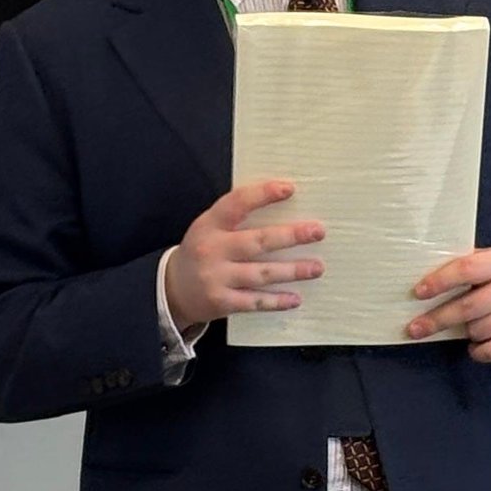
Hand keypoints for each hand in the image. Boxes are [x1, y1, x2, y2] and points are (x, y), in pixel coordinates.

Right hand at [164, 179, 325, 330]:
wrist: (173, 288)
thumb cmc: (203, 251)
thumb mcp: (210, 228)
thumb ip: (237, 217)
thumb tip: (284, 205)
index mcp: (210, 224)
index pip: (237, 203)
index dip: (263, 194)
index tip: (289, 189)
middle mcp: (212, 249)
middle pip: (257, 241)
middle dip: (290, 236)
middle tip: (318, 231)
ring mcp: (216, 277)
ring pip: (261, 273)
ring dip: (292, 270)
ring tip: (316, 267)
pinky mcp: (221, 302)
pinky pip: (254, 302)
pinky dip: (276, 301)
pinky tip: (295, 298)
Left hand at [409, 246, 490, 365]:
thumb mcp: (485, 263)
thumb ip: (460, 267)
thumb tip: (418, 281)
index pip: (466, 269)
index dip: (439, 282)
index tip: (418, 293)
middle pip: (468, 307)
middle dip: (437, 319)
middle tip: (414, 328)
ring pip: (477, 330)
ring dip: (463, 333)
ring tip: (464, 326)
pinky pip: (490, 351)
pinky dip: (477, 351)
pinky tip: (475, 344)